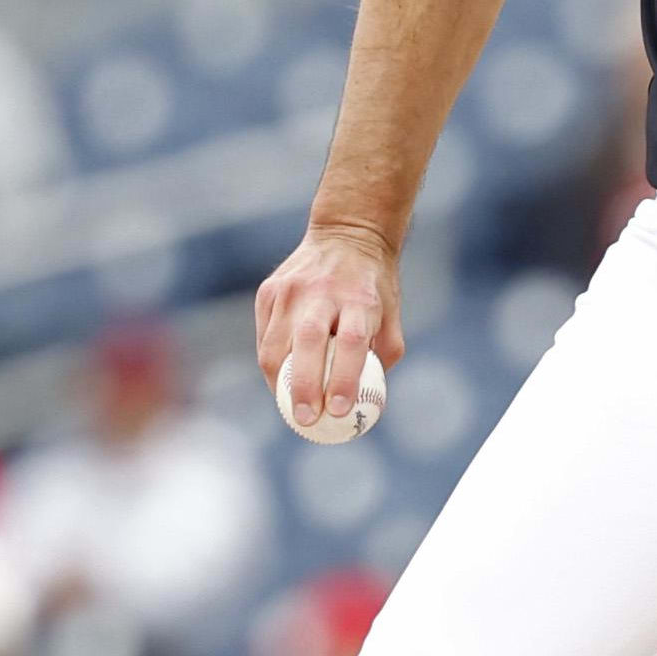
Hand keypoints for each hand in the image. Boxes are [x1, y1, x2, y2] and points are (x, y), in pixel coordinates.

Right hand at [258, 222, 401, 430]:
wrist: (347, 235)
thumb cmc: (372, 288)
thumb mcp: (391, 315)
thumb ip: (381, 355)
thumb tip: (368, 401)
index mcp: (358, 299)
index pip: (349, 343)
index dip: (343, 379)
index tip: (339, 410)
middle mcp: (321, 292)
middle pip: (307, 343)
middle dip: (303, 387)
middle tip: (306, 419)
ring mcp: (290, 290)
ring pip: (275, 345)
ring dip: (279, 382)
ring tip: (291, 407)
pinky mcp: (268, 291)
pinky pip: (265, 337)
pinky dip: (271, 363)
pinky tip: (281, 379)